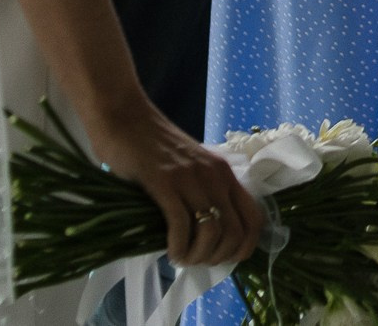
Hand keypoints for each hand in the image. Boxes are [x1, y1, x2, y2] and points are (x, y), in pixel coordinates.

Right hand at [88, 102, 263, 268]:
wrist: (122, 116)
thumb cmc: (151, 147)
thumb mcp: (189, 168)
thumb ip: (202, 193)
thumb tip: (207, 238)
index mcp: (224, 172)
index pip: (254, 218)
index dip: (244, 247)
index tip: (222, 259)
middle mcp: (215, 175)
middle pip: (235, 232)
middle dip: (218, 257)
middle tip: (196, 261)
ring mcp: (191, 177)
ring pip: (212, 232)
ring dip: (197, 255)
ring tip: (181, 258)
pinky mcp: (165, 181)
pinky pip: (183, 225)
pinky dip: (179, 247)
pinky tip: (170, 251)